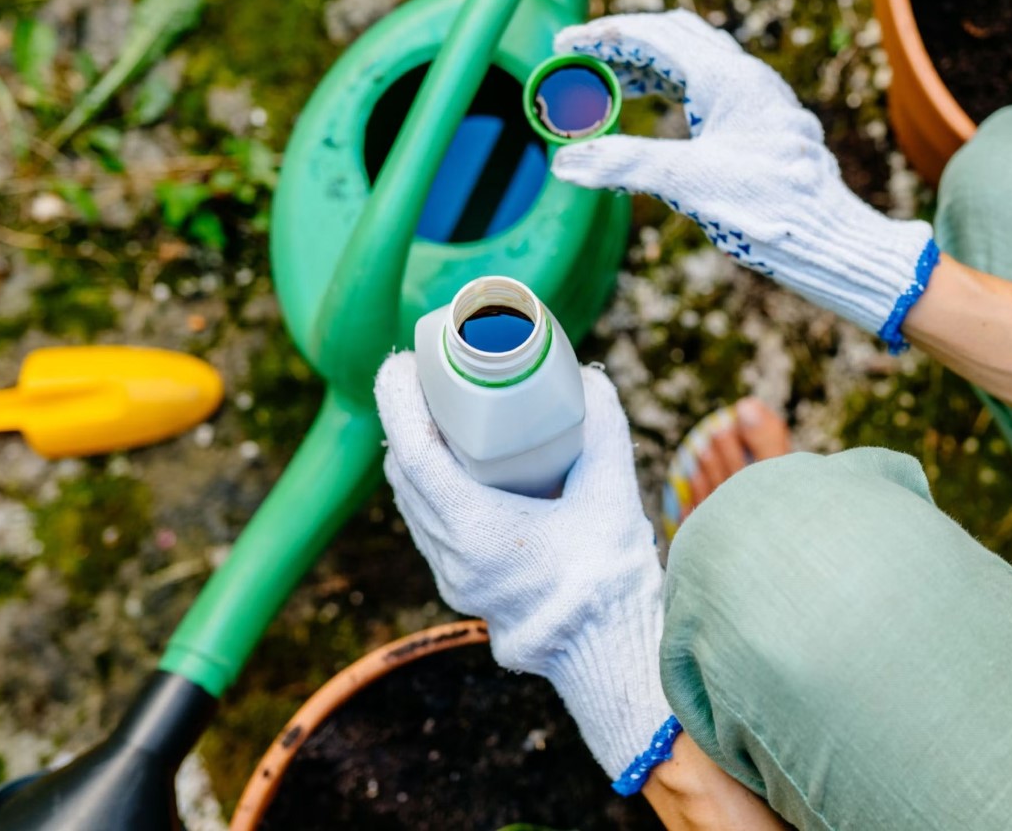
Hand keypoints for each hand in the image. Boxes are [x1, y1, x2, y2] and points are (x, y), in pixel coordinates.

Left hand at [375, 356, 672, 782]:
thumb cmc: (608, 574)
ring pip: (411, 500)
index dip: (399, 402)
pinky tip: (456, 464)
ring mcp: (452, 575)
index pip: (413, 453)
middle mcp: (451, 555)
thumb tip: (588, 379)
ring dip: (415, 452)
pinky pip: (428, 522)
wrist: (608, 647)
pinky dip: (431, 484)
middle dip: (406, 417)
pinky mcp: (463, 584)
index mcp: (475, 531)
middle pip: (404, 473)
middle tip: (429, 377)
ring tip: (440, 412)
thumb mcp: (612, 491)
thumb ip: (603, 430)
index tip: (404, 363)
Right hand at [550, 9, 937, 349]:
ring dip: (647, 68)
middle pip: (675, 38)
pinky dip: (674, 91)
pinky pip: (712, 89)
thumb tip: (565, 162)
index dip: (602, 35)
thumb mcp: (688, 183)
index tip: (563, 43)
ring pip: (696, 63)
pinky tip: (659, 116)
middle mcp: (749, 78)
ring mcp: (761, 100)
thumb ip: (624, 165)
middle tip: (580, 61)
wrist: (831, 239)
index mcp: (729, 78)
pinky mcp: (765, 125)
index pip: (654, 35)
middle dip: (623, 45)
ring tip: (607, 88)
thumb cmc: (769, 209)